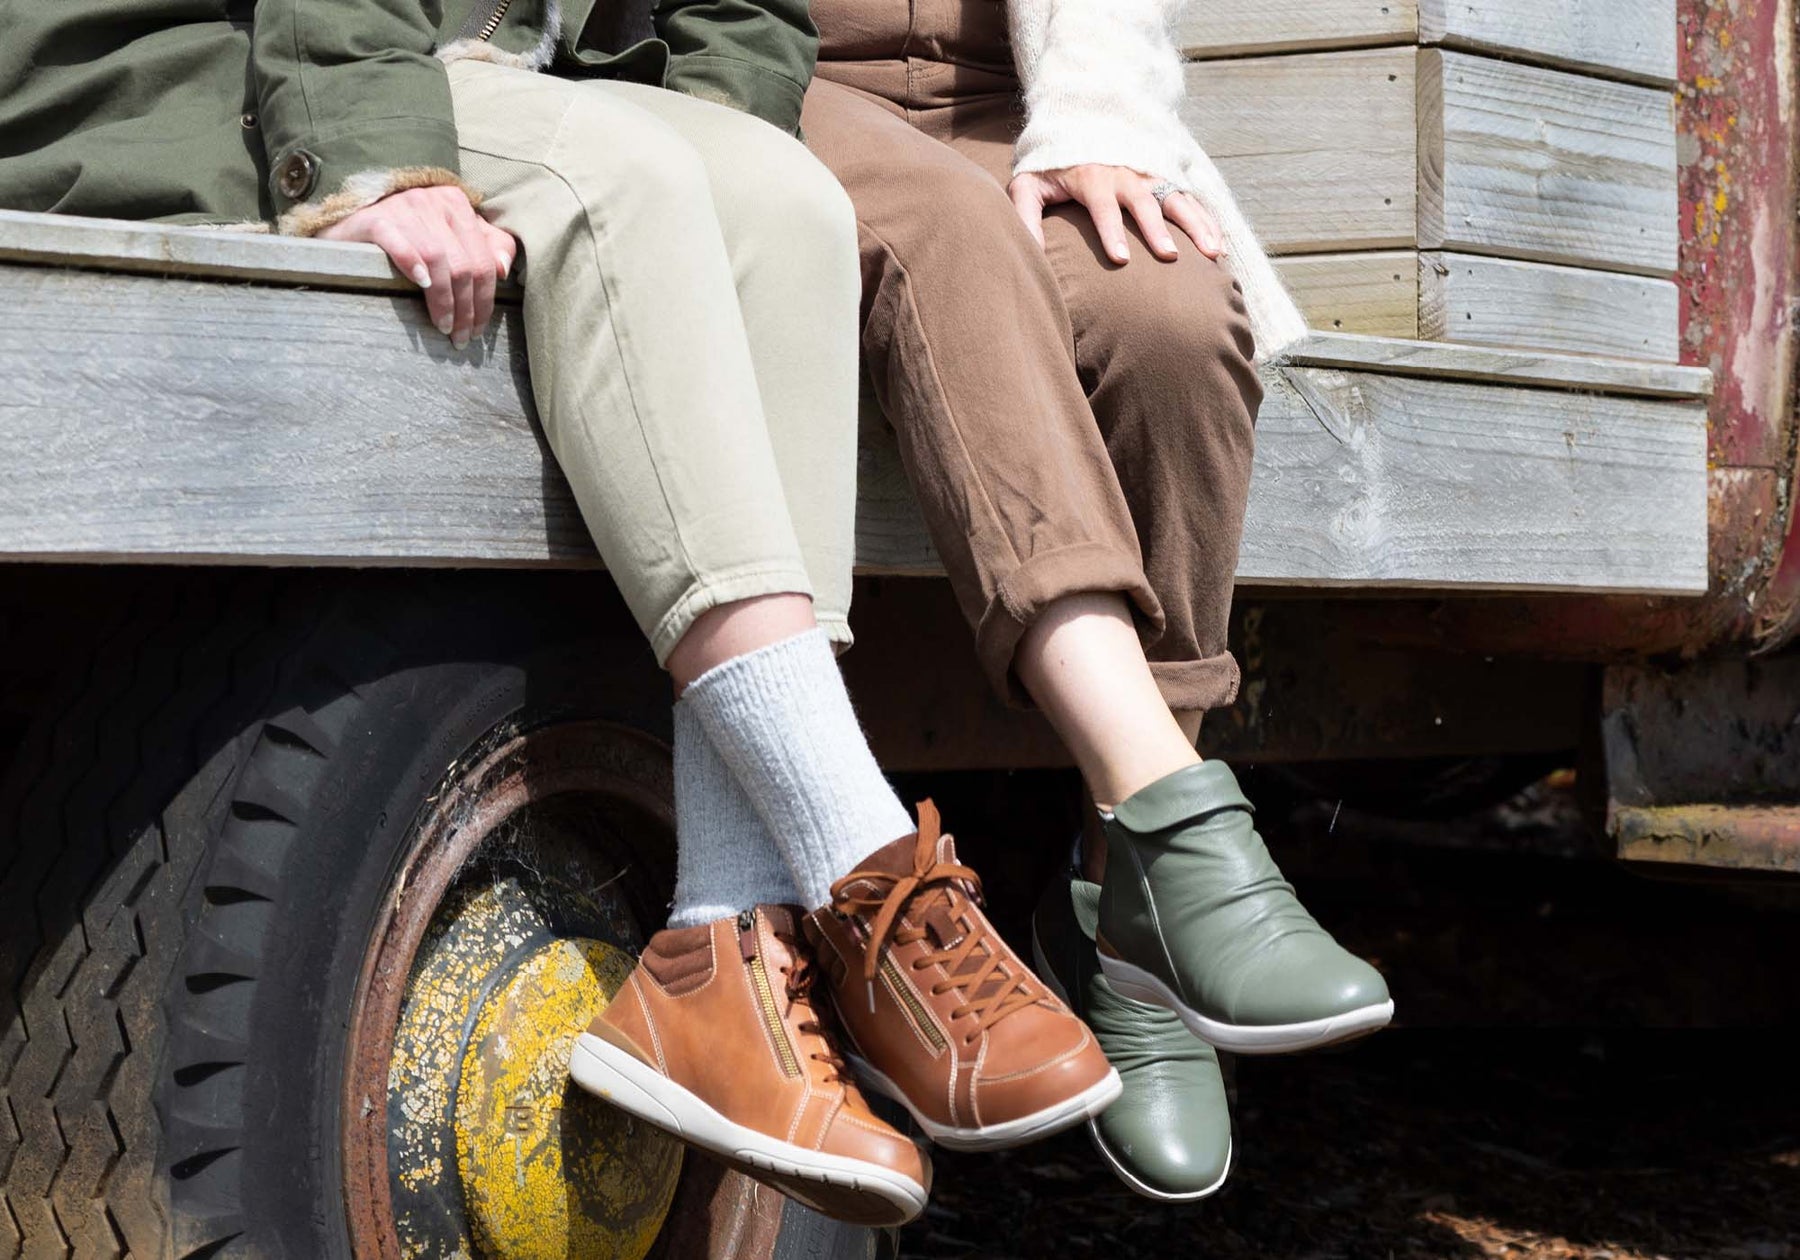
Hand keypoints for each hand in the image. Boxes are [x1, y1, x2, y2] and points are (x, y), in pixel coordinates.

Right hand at [321, 185, 515, 348]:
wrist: (352, 224)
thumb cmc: (408, 236)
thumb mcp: (451, 236)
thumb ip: (487, 246)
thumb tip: (503, 270)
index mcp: (457, 204)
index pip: (483, 260)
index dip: (486, 300)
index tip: (479, 329)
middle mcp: (434, 201)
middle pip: (463, 265)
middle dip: (466, 308)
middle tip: (461, 337)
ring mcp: (404, 208)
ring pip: (437, 259)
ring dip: (444, 300)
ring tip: (444, 327)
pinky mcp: (377, 220)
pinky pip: (398, 243)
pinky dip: (412, 264)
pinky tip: (421, 285)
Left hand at [1008, 165, 1222, 265]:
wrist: (1078, 122)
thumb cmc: (1049, 165)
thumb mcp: (1028, 184)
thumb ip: (1024, 215)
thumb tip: (1028, 253)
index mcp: (1092, 177)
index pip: (1103, 206)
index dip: (1111, 232)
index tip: (1121, 259)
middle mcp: (1125, 174)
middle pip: (1144, 203)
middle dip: (1157, 230)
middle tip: (1169, 257)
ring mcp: (1149, 175)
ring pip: (1176, 200)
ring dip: (1196, 226)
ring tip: (1212, 253)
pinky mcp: (1164, 178)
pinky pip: (1189, 200)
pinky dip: (1206, 221)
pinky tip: (1218, 245)